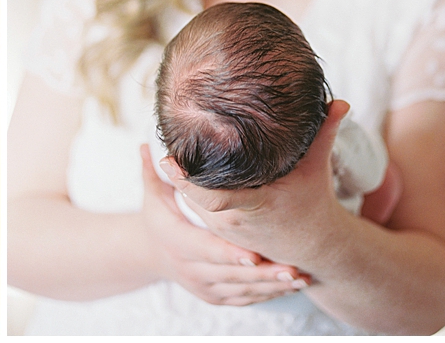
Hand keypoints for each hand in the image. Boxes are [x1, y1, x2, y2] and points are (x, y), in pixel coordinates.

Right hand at [139, 144, 308, 304]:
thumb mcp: (153, 195)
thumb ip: (153, 172)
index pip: (206, 250)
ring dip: (273, 286)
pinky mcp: (215, 298)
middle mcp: (189, 270)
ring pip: (242, 291)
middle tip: (293, 269)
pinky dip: (269, 294)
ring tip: (301, 278)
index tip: (255, 253)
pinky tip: (292, 286)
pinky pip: (245, 299)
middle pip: (230, 275)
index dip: (230, 253)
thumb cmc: (157, 218)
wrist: (150, 255)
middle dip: (263, 274)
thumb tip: (144, 146)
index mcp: (176, 243)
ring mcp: (203, 288)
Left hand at [168, 101, 351, 265]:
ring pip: (188, 201)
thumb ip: (324, 134)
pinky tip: (176, 163)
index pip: (213, 198)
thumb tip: (340, 102)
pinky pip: (193, 206)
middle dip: (175, 172)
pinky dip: (184, 187)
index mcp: (256, 205)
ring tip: (167, 147)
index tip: (167, 161)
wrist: (312, 244)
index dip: (187, 182)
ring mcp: (223, 228)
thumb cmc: (312, 200)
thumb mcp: (317, 167)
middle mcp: (234, 219)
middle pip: (191, 195)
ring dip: (177, 179)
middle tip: (162, 140)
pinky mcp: (217, 229)